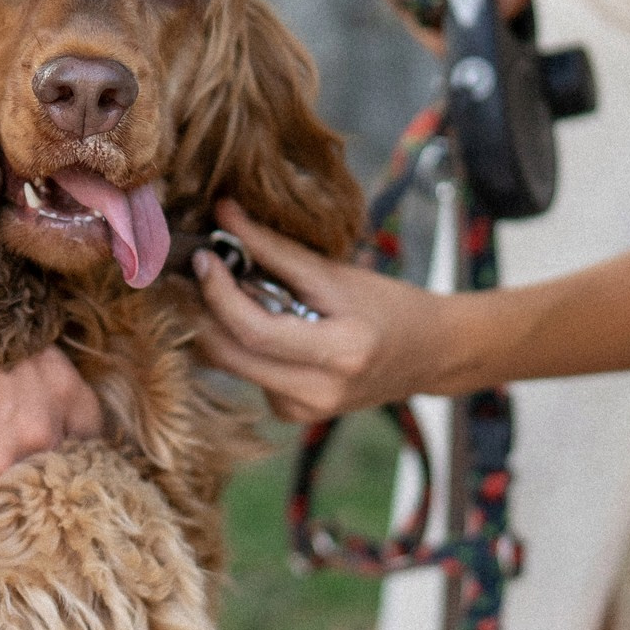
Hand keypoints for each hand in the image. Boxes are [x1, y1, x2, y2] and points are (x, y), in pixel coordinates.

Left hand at [188, 199, 455, 420]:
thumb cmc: (389, 306)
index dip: (220, 294)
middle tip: (199, 272)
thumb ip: (275, 250)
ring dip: (221, 327)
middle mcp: (319, 393)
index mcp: (340, 354)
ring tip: (232, 291)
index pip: (255, 331)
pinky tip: (264, 325)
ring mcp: (304, 411)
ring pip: (232, 367)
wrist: (429, 355)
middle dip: (206, 310)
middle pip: (231, 355)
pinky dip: (243, 346)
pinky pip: (248, 376)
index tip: (204, 258)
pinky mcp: (294, 415)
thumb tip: (223, 214)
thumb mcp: (336, 274)